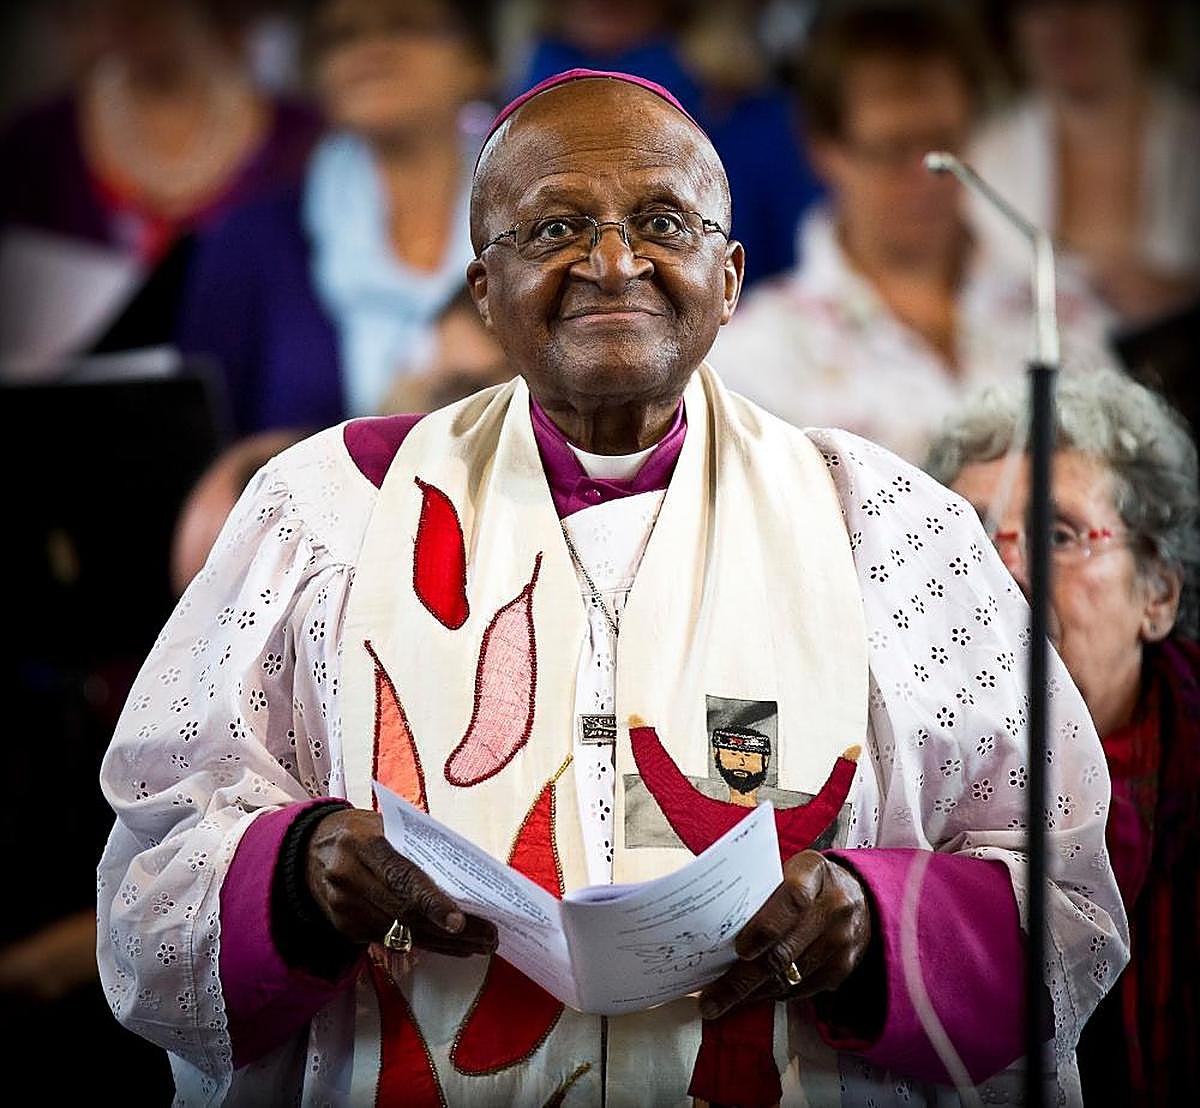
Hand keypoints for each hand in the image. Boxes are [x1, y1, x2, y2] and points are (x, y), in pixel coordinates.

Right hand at [305, 808, 497, 957]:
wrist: (308, 850)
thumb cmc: (361, 832)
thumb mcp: (384, 824)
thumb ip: (417, 843)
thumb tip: (464, 869)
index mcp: (361, 844)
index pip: (399, 877)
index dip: (430, 901)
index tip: (458, 921)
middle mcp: (348, 879)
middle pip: (405, 912)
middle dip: (452, 929)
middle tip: (489, 935)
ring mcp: (344, 909)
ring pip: (402, 934)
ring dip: (446, 943)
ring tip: (481, 944)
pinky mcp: (347, 929)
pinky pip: (393, 941)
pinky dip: (426, 944)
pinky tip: (452, 945)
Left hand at [698, 851, 870, 1018]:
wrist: (859, 897)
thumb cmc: (809, 883)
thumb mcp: (789, 870)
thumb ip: (762, 891)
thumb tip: (716, 923)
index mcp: (814, 873)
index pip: (792, 900)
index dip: (764, 927)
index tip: (739, 949)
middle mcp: (833, 907)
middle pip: (784, 950)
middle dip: (742, 978)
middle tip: (711, 997)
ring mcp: (840, 941)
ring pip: (789, 977)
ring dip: (750, 993)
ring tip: (720, 1001)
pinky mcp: (841, 969)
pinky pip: (799, 990)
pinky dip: (770, 994)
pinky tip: (750, 995)